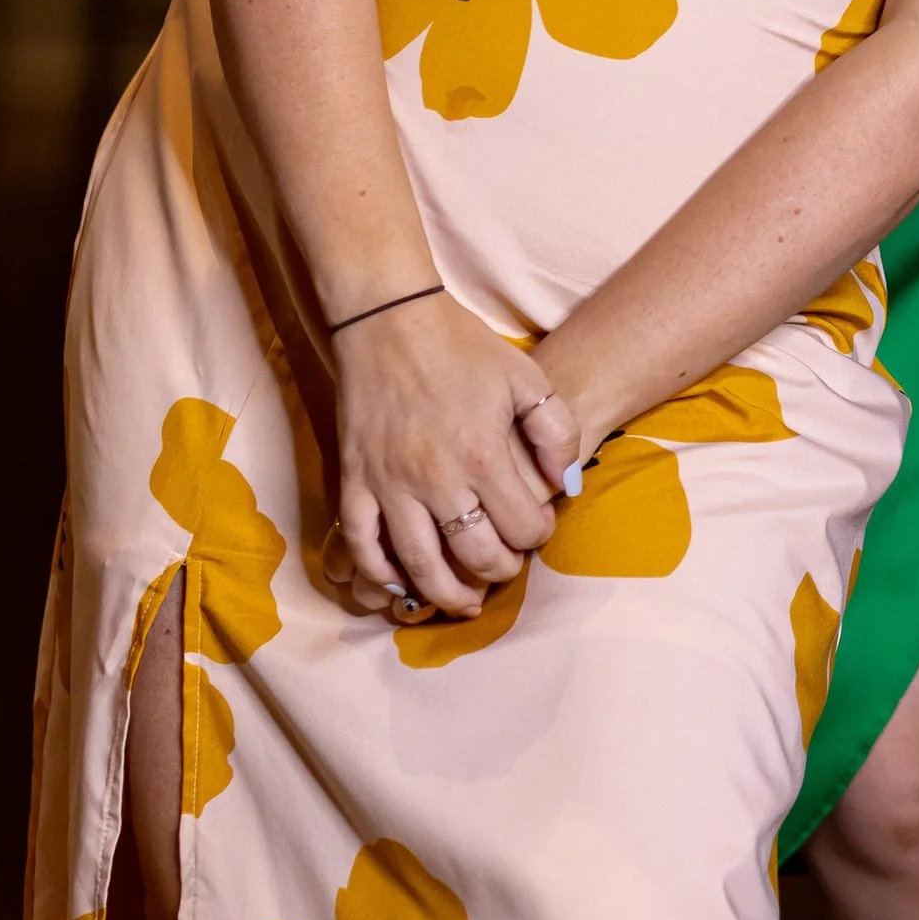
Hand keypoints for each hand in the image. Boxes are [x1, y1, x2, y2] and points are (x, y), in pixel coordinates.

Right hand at [329, 293, 567, 619]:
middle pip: (476, 556)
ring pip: (420, 565)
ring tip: (465, 600)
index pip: (523, 527)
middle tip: (507, 564)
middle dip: (501, 570)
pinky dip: (381, 574)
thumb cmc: (463, 346)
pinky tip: (401, 584)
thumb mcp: (528, 378)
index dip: (540, 534)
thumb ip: (556, 432)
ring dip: (447, 593)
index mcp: (483, 454)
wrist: (390, 320)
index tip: (538, 526)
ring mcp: (389, 484)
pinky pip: (362, 545)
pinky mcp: (353, 481)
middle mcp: (436, 479)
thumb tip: (565, 483)